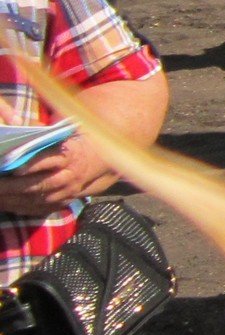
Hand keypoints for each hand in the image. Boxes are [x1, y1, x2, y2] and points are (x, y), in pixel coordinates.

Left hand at [0, 140, 114, 214]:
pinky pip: (40, 209)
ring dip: (14, 199)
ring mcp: (68, 191)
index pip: (50, 160)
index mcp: (72, 155)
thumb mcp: (65, 133)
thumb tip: (15, 125)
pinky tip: (6, 204)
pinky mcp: (64, 202)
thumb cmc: (77, 143)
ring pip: (38, 199)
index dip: (32, 165)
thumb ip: (41, 132)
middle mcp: (71, 175)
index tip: (14, 168)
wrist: (103, 161)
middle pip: (41, 184)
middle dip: (15, 186)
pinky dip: (21, 208)